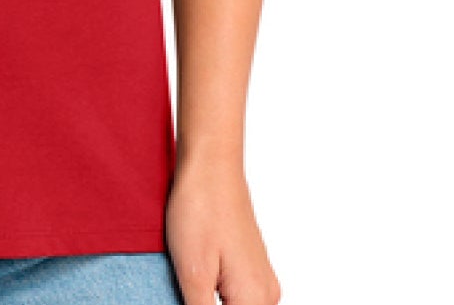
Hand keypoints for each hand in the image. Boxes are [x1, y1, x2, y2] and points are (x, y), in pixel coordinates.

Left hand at [164, 156, 280, 304]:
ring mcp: (261, 279)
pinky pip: (238, 298)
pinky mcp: (251, 267)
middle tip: (186, 291)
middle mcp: (267, 294)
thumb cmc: (200, 209)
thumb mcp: (192, 274)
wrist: (210, 163)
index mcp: (255, 300)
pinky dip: (217, 299)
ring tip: (188, 287)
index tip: (190, 299)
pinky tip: (196, 284)